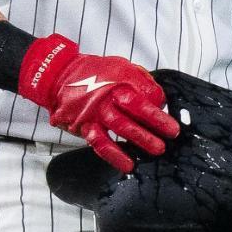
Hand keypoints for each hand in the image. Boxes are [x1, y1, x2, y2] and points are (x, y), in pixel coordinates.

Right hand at [19, 34, 180, 172]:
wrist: (59, 75)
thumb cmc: (94, 73)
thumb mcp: (120, 67)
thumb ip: (140, 81)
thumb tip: (158, 99)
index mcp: (118, 80)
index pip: (144, 93)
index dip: (158, 106)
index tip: (170, 117)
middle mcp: (107, 95)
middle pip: (135, 110)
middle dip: (155, 124)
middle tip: (172, 134)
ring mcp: (95, 111)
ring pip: (120, 127)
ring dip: (140, 140)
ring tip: (157, 149)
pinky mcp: (84, 126)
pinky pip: (100, 143)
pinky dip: (114, 155)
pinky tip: (128, 164)